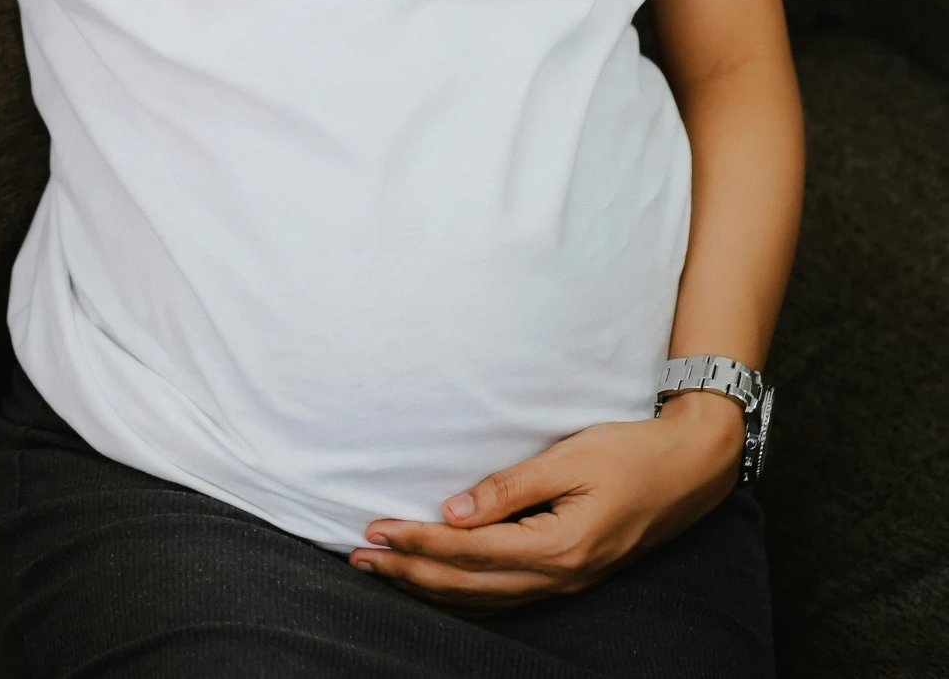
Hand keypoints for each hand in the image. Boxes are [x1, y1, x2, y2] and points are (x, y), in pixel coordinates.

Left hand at [350, 392, 743, 607]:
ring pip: (483, 599)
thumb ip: (511, 487)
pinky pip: (504, 597)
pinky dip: (463, 595)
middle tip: (360, 556)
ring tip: (385, 571)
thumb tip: (454, 511)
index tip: (376, 528)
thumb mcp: (571, 457)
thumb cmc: (631, 453)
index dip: (419, 541)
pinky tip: (438, 587)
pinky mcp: (569, 574)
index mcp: (559, 546)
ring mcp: (566, 581)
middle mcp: (560, 575)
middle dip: (410, 571)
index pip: (470, 550)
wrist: (690, 469)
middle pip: (469, 585)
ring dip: (430, 586)